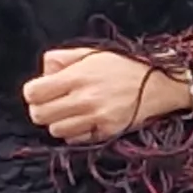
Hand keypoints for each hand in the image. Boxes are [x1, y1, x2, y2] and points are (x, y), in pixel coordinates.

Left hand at [23, 48, 191, 144]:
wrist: (159, 84)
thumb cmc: (124, 66)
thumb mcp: (92, 53)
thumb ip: (62, 58)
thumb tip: (43, 71)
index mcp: (77, 76)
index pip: (33, 92)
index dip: (33, 93)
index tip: (40, 91)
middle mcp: (84, 99)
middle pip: (39, 115)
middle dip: (41, 109)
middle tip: (52, 104)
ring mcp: (95, 119)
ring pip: (55, 131)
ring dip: (58, 122)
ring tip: (70, 112)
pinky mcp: (105, 133)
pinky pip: (75, 140)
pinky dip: (75, 133)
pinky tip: (84, 120)